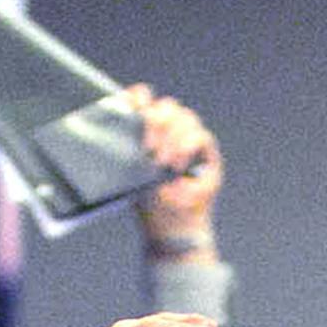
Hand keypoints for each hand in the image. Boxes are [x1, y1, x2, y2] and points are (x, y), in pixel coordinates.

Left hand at [126, 84, 222, 257]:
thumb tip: (120, 123)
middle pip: (166, 106)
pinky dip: (187, 147)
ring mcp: (188, 140)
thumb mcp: (132, 177)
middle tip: (147, 147)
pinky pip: (199, 135)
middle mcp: (168, 132)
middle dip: (156, 122)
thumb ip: (128, 150)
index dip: (138, 97)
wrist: (173, 229)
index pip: (143, 101)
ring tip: (161, 164)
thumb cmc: (150, 204)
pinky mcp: (205, 153)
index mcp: (146, 132)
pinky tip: (177, 165)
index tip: (132, 104)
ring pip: (184, 117)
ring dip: (172, 138)